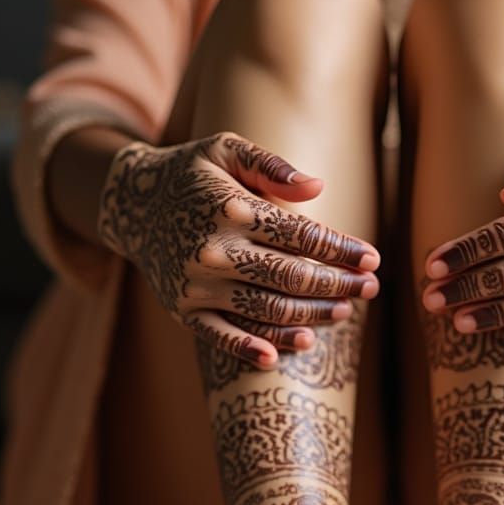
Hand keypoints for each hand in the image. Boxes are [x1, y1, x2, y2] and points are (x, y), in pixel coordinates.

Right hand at [98, 131, 380, 368]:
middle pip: (290, 276)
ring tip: (344, 313)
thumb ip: (271, 166)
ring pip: (266, 309)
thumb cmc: (191, 173)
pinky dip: (251, 349)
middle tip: (371, 289)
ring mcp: (197, 285)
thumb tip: (318, 188)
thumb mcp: (226, 150)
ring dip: (311, 316)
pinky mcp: (183, 310)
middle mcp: (213, 250)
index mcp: (230, 208)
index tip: (372, 259)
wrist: (131, 203)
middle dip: (337, 285)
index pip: (300, 235)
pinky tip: (286, 355)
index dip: (341, 249)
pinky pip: (221, 337)